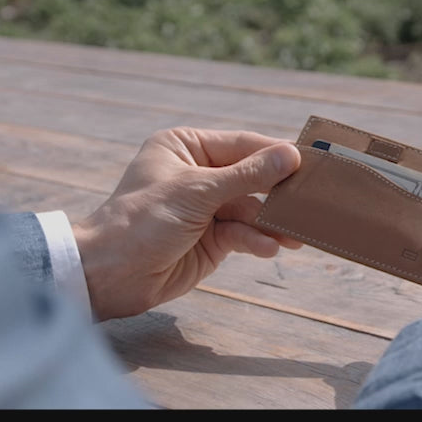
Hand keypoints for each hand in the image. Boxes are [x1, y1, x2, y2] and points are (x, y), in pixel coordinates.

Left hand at [71, 127, 301, 320]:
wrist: (110, 276)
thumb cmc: (142, 221)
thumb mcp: (197, 192)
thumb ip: (247, 175)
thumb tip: (292, 155)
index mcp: (186, 148)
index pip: (242, 144)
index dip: (275, 153)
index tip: (309, 161)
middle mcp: (198, 174)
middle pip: (251, 177)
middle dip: (277, 192)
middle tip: (310, 199)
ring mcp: (206, 208)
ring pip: (251, 209)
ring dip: (271, 222)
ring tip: (296, 234)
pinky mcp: (212, 239)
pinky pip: (243, 234)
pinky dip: (256, 240)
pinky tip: (269, 248)